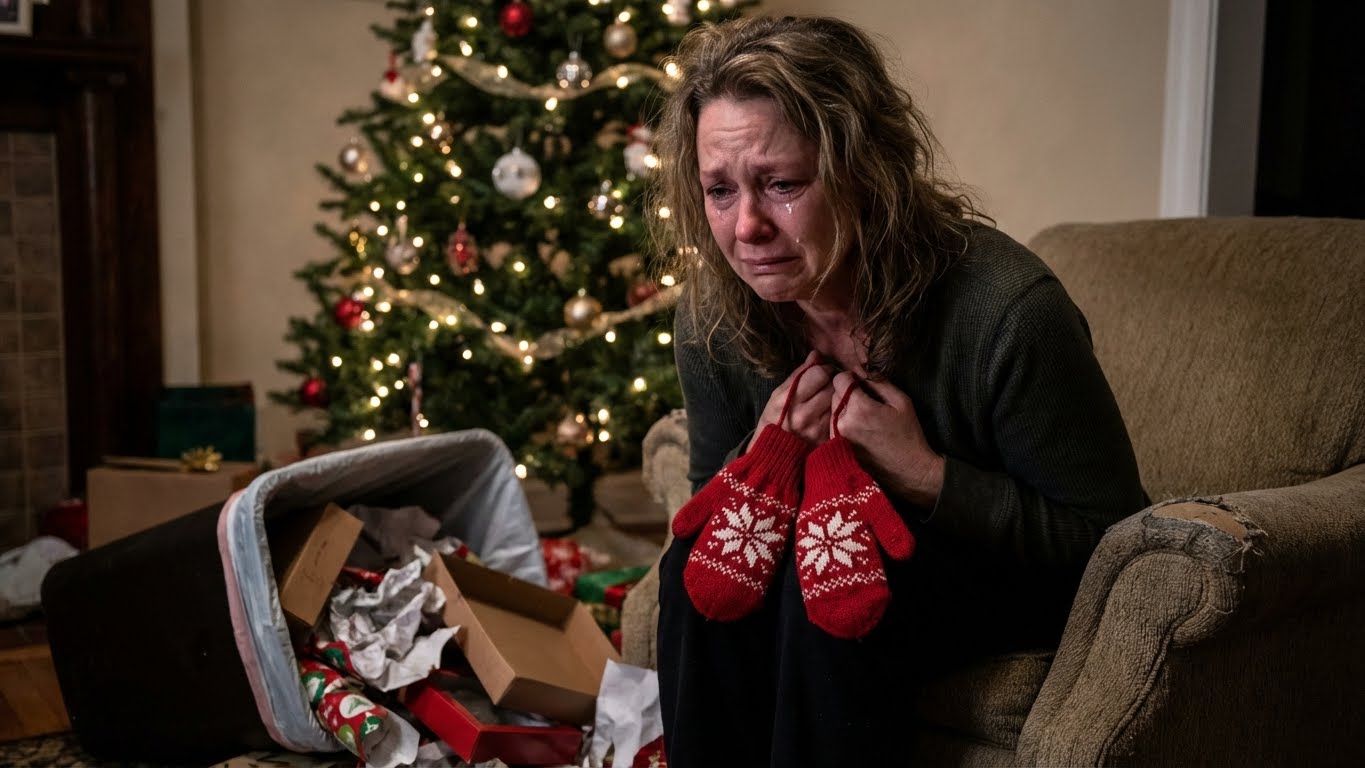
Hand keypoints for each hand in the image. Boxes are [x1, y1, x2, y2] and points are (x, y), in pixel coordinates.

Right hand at [755, 351, 834, 446]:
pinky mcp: (828, 439)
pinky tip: (830, 413)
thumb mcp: (778, 394)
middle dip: (831, 382)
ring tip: (827, 399)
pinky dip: (838, 412)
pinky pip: (840, 417)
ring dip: (836, 397)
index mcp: (791, 400)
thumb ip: (798, 374)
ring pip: (839, 401)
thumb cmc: (774, 420)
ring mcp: (819, 429)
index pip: (819, 373)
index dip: (822, 369)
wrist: (773, 454)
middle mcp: (806, 415)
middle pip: (832, 386)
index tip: (821, 372)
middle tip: (825, 385)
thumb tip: (816, 355)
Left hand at [830, 370, 944, 506]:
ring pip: (832, 409)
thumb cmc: (908, 435)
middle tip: (866, 401)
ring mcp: (837, 437)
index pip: (839, 380)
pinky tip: (860, 428)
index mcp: (859, 409)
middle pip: (833, 394)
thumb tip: (860, 371)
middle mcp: (843, 422)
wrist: (908, 470)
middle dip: (846, 392)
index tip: (861, 383)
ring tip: (864, 416)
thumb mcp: (900, 401)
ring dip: (843, 407)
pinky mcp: (836, 447)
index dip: (850, 377)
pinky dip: (842, 421)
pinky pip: (833, 424)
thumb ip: (878, 382)